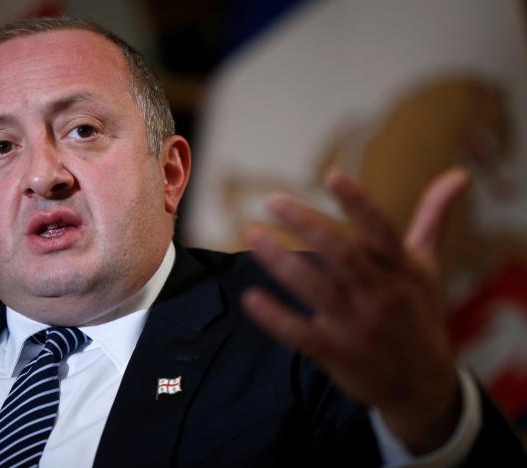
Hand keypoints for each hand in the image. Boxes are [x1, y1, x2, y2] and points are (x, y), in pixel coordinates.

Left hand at [241, 167, 470, 453]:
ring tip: (253, 235)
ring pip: (316, 289)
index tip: (332, 175)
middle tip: (274, 201)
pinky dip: (275, 318)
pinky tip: (250, 298)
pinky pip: (301, 334)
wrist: (423, 385)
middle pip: (342, 254)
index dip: (358, 202)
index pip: (380, 229)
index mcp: (400, 269)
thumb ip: (433, 218)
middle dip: (307, 225)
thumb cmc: (419, 313)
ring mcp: (357, 325)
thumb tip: (459, 174)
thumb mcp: (427, 267)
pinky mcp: (337, 352)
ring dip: (281, 262)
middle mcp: (380, 294)